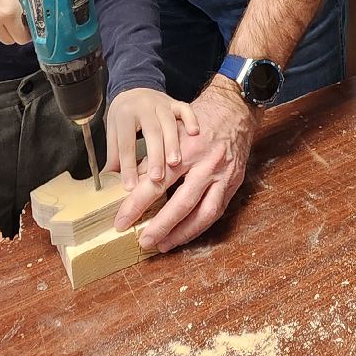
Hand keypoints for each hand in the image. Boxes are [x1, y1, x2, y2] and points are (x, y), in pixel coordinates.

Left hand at [104, 89, 199, 194]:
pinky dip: (190, 120)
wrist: (135, 89)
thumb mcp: (114, 132)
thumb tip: (109, 182)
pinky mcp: (175, 102)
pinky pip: (185, 109)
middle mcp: (144, 107)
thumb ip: (114, 156)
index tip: (130, 186)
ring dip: (173, 143)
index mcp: (125, 115)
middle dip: (155, 155)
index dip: (128, 165)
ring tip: (174, 163)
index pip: (126, 142)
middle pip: (151, 132)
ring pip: (169, 122)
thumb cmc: (125, 115)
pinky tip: (194, 133)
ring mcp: (161, 103)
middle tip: (157, 177)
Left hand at [117, 77, 254, 249]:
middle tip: (143, 240)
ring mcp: (223, 175)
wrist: (235, 111)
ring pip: (203, 212)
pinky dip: (199, 226)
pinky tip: (184, 234)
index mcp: (186, 148)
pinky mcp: (233, 183)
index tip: (121, 221)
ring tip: (163, 244)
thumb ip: (152, 158)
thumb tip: (129, 184)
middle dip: (161, 225)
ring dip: (182, 232)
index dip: (137, 204)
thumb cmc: (199, 120)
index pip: (157, 181)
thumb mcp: (171, 132)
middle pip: (181, 202)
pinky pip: (216, 211)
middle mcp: (207, 163)